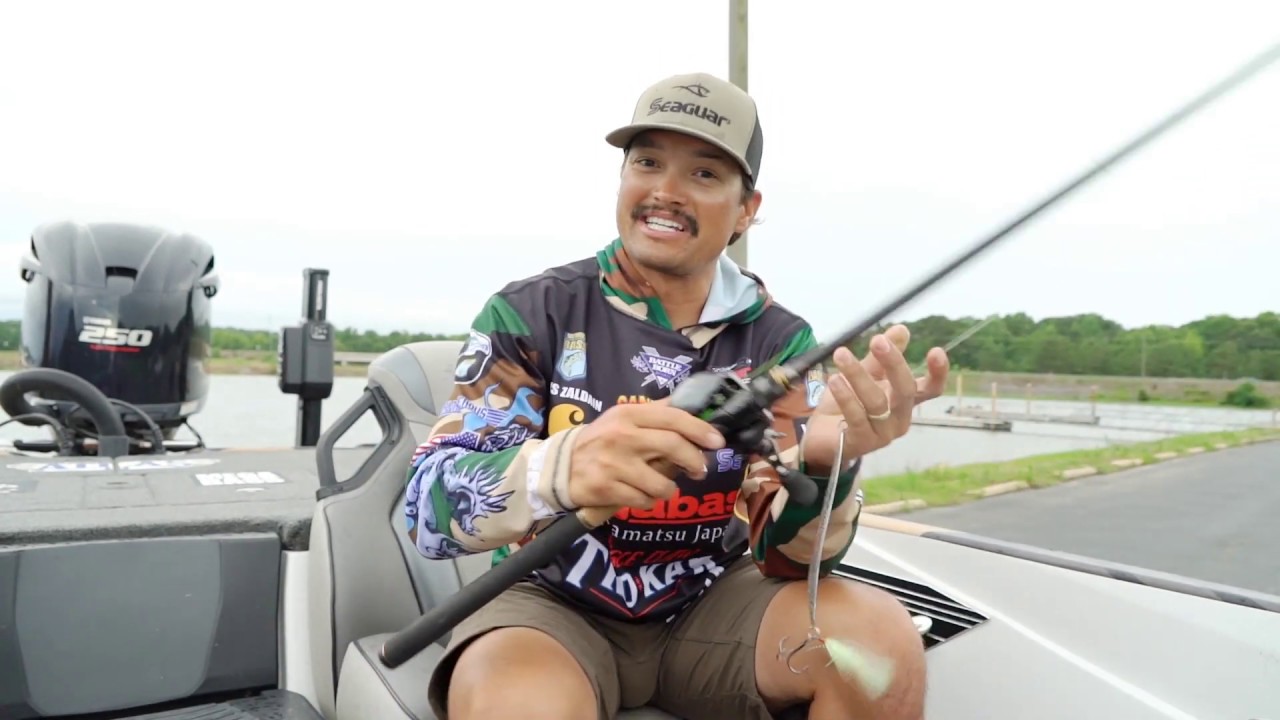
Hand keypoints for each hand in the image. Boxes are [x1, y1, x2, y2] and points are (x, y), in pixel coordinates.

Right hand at [567, 400, 724, 510]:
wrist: (560, 466)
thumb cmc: (601, 441)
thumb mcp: (623, 418)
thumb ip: (657, 412)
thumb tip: (693, 403)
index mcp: (629, 414)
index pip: (674, 418)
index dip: (700, 430)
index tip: (717, 442)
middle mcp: (622, 436)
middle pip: (673, 447)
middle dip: (694, 462)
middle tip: (700, 470)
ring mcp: (613, 464)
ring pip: (662, 483)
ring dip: (669, 489)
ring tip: (662, 486)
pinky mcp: (606, 488)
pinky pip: (644, 501)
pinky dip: (649, 502)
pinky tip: (642, 495)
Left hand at [807, 324, 949, 465]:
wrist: (821, 438)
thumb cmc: (846, 405)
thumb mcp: (864, 376)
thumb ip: (880, 356)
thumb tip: (902, 329)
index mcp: (905, 402)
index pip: (931, 389)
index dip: (938, 373)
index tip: (936, 351)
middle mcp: (899, 419)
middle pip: (906, 391)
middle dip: (893, 363)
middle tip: (877, 340)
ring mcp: (883, 434)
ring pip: (877, 402)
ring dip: (858, 375)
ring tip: (841, 355)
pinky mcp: (861, 443)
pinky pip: (856, 418)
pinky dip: (846, 397)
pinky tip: (835, 380)